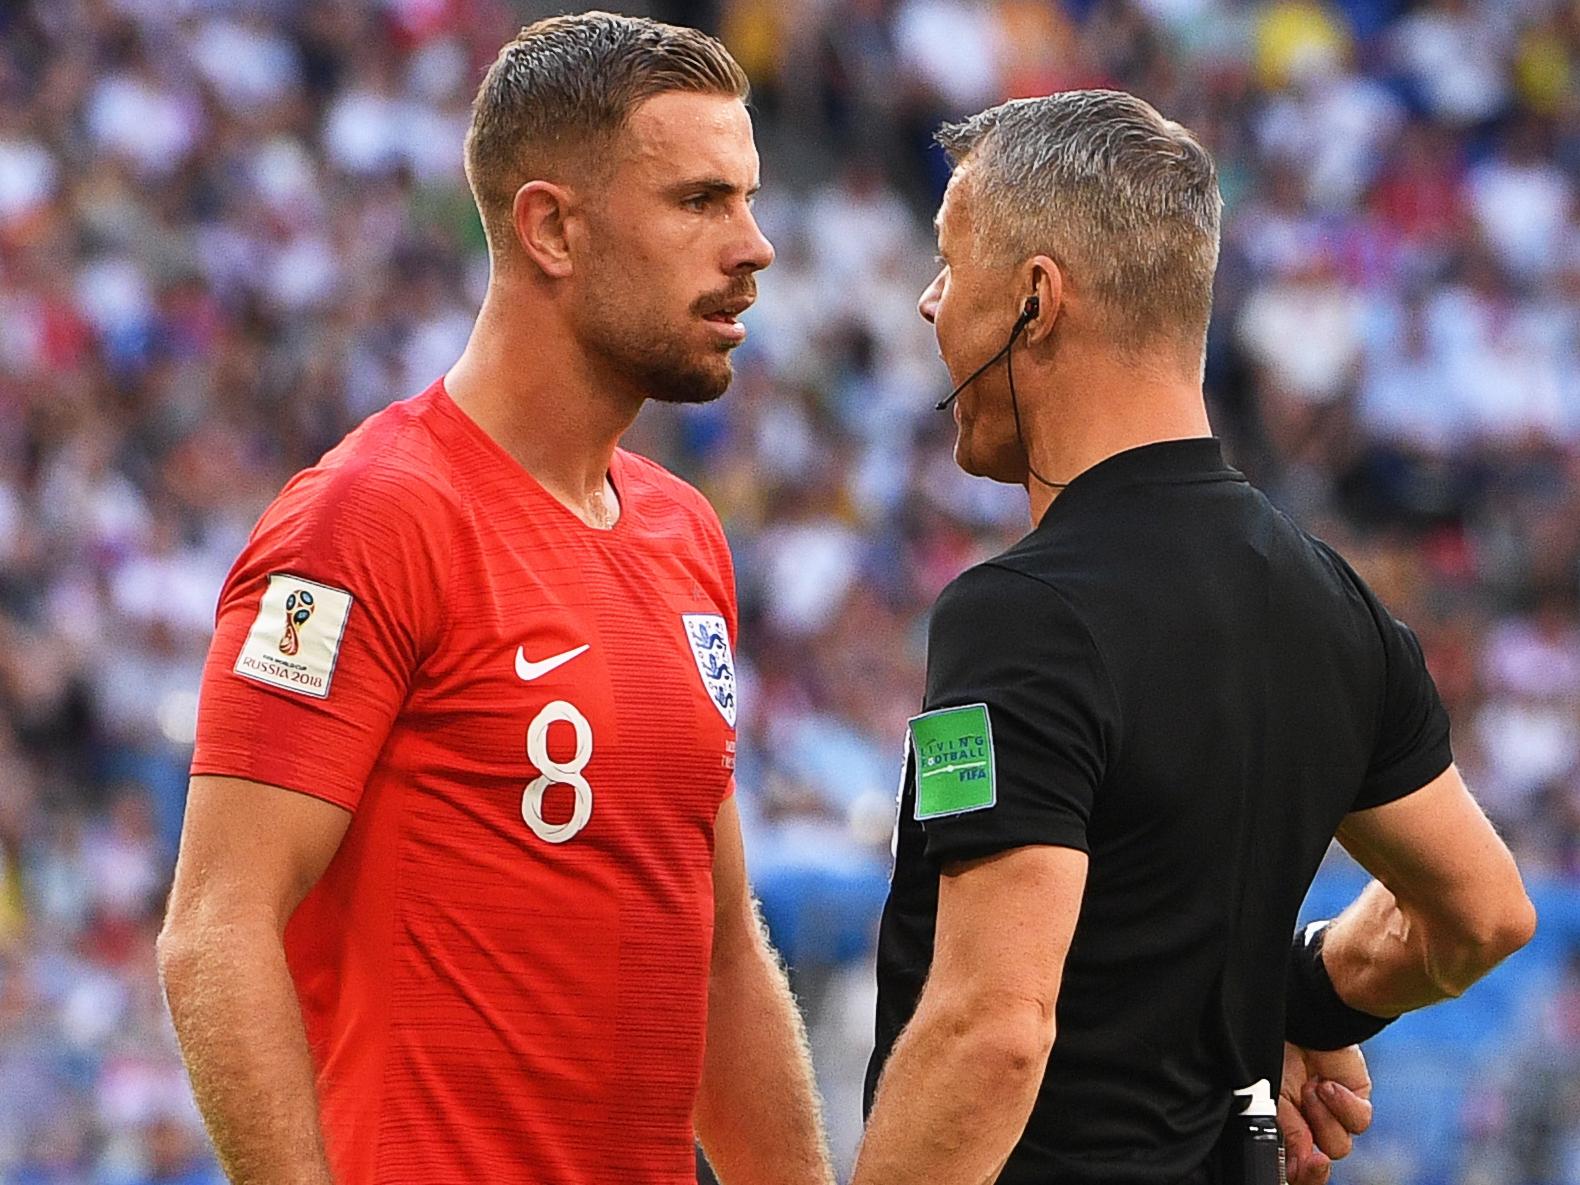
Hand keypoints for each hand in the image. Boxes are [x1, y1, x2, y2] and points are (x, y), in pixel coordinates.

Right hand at [1278, 1042, 1372, 1184]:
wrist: (1298, 1018)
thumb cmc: (1275, 1051)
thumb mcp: (1270, 1095)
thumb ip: (1286, 1132)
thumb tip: (1299, 1163)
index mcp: (1284, 1125)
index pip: (1293, 1165)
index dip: (1297, 1173)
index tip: (1295, 1169)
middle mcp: (1308, 1124)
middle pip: (1319, 1165)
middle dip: (1313, 1160)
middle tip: (1311, 1155)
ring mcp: (1333, 1114)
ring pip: (1339, 1145)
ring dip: (1323, 1119)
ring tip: (1310, 1089)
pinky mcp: (1356, 1099)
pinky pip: (1359, 1121)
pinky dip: (1343, 1106)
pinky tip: (1327, 1085)